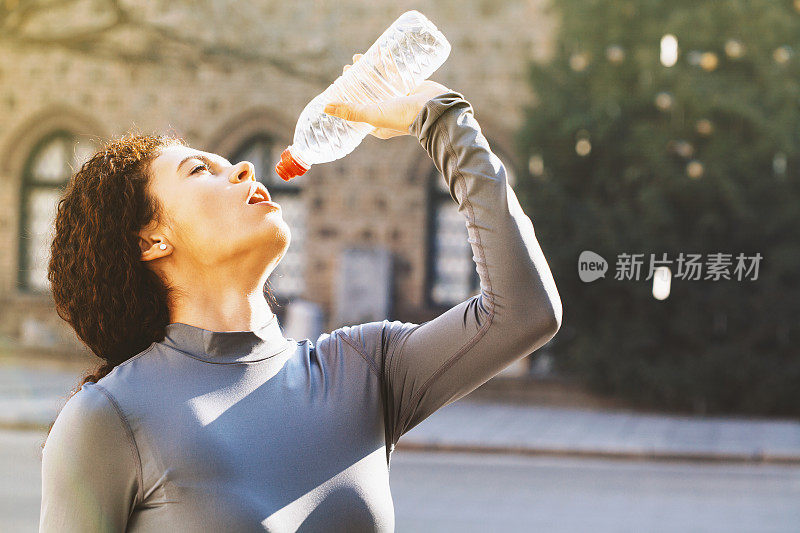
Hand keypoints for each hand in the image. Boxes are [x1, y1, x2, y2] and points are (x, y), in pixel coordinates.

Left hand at [323, 53, 451, 138]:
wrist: (436, 109)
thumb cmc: (404, 117)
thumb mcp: (373, 114)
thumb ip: (351, 112)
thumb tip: (325, 108)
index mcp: (377, 125)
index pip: (356, 111)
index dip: (346, 99)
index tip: (338, 86)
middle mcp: (387, 113)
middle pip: (366, 94)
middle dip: (355, 82)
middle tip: (347, 69)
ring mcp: (398, 100)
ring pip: (378, 83)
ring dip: (367, 71)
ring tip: (357, 58)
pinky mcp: (408, 88)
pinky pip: (393, 74)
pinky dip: (385, 64)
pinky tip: (378, 53)